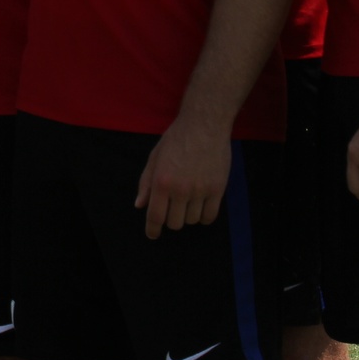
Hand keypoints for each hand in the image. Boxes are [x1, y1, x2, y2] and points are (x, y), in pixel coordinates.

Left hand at [134, 119, 231, 237]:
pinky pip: (210, 216)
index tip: (152, 235)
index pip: (156, 216)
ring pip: (193, 220)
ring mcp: (201, 190)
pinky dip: (204, 217)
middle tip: (172, 207)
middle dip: (171, 219)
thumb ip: (146, 183)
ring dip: (188, 215)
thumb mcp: (155, 157)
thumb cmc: (176, 139)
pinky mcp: (218, 189)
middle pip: (175, 223)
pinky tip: (201, 207)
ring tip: (187, 200)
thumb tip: (140, 205)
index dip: (152, 230)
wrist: (204, 125)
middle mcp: (181, 189)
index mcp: (162, 181)